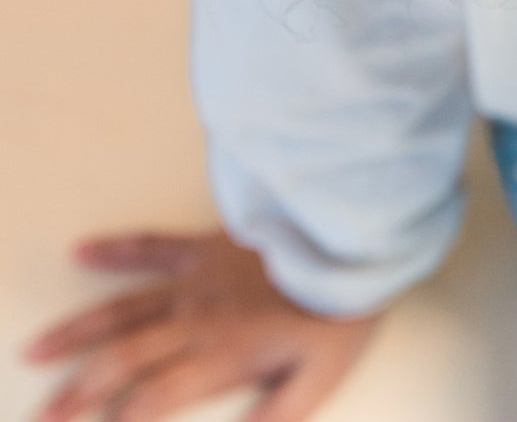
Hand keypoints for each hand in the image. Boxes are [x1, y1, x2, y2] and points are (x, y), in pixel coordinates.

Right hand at [24, 230, 380, 420]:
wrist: (352, 240)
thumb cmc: (338, 312)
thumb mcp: (318, 379)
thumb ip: (278, 418)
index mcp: (219, 356)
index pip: (152, 398)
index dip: (117, 421)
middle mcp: (195, 319)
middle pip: (122, 359)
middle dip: (76, 390)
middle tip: (40, 413)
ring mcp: (196, 278)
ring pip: (123, 307)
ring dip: (77, 331)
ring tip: (36, 347)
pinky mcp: (205, 245)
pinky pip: (152, 247)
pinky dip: (116, 249)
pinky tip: (82, 251)